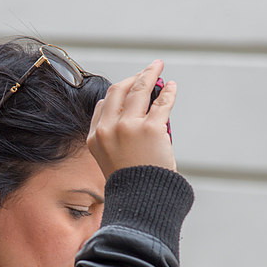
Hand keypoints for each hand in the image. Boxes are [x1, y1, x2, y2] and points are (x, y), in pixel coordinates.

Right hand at [86, 60, 176, 176]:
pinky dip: (168, 92)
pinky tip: (171, 86)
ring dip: (150, 75)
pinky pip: (161, 103)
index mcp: (95, 137)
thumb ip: (116, 138)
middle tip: (146, 72)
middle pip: (118, 91)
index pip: (103, 105)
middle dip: (133, 78)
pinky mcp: (150, 129)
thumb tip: (137, 115)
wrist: (141, 200)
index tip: (130, 89)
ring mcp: (129, 127)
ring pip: (139, 90)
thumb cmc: (132, 184)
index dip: (118, 94)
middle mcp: (108, 129)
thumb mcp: (112, 160)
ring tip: (158, 67)